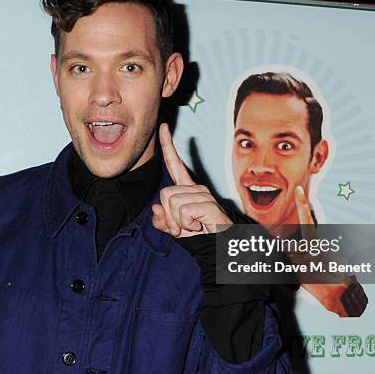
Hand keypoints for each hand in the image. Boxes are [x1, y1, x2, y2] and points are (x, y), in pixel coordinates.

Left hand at [152, 123, 231, 237]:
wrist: (219, 247)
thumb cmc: (199, 235)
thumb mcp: (175, 228)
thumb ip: (163, 220)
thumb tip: (155, 209)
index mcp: (187, 189)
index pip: (175, 164)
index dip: (168, 145)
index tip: (164, 126)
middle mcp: (196, 187)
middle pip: (165, 193)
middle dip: (168, 215)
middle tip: (181, 226)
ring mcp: (203, 194)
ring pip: (172, 203)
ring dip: (177, 221)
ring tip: (192, 226)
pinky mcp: (208, 204)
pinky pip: (183, 212)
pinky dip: (185, 224)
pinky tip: (197, 226)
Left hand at [294, 185, 350, 316]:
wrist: (338, 292)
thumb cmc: (330, 274)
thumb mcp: (320, 256)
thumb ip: (304, 249)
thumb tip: (286, 246)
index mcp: (316, 242)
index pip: (307, 219)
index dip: (302, 204)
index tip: (299, 190)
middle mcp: (310, 249)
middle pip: (289, 247)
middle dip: (290, 254)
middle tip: (305, 263)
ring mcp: (305, 260)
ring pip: (289, 258)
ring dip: (294, 265)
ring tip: (309, 272)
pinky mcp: (300, 273)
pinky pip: (290, 269)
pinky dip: (295, 273)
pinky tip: (308, 277)